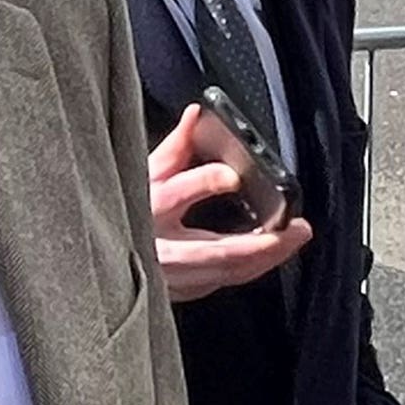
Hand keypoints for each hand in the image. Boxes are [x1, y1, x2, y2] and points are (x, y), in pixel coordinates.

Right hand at [145, 104, 308, 302]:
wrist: (109, 260)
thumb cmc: (129, 210)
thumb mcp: (144, 174)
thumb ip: (175, 146)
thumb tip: (197, 114)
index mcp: (148, 208)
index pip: (176, 193)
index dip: (205, 182)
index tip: (234, 175)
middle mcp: (160, 246)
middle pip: (213, 251)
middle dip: (258, 243)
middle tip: (294, 228)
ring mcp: (172, 275)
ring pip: (226, 272)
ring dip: (266, 258)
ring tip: (293, 239)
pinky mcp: (184, 290)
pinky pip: (225, 280)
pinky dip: (252, 268)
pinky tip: (272, 255)